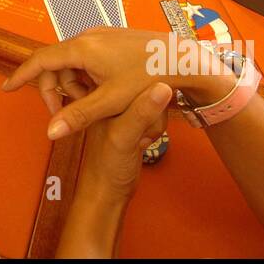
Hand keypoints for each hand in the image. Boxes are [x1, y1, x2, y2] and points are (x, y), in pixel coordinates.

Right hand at [2, 27, 235, 140]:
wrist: (183, 57)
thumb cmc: (149, 76)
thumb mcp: (112, 102)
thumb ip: (79, 116)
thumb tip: (50, 132)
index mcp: (81, 48)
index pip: (40, 60)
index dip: (21, 75)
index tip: (6, 88)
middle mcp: (86, 35)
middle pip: (54, 63)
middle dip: (55, 89)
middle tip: (65, 115)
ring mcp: (99, 34)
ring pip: (71, 61)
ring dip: (73, 84)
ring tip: (92, 104)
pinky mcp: (111, 37)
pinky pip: (85, 57)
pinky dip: (85, 75)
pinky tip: (101, 90)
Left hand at [77, 82, 171, 203]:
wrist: (110, 191)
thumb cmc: (107, 164)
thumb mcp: (124, 135)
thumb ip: (142, 112)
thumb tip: (164, 87)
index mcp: (99, 90)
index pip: (132, 73)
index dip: (144, 89)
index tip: (144, 108)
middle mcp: (110, 93)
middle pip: (148, 85)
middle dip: (151, 111)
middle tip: (138, 130)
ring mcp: (123, 106)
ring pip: (155, 100)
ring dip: (153, 123)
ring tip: (139, 137)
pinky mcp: (134, 118)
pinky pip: (156, 114)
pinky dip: (154, 128)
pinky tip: (142, 140)